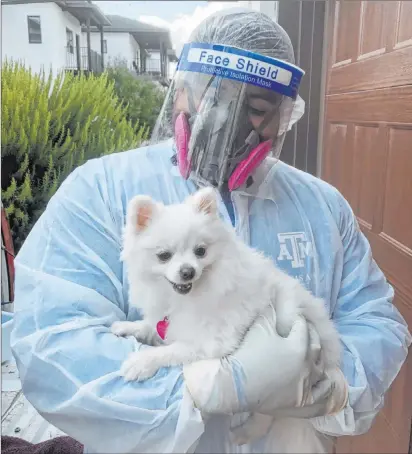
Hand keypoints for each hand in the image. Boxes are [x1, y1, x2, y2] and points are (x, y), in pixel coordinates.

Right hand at [183, 305, 314, 414]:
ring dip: (319, 358)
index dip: (297, 320)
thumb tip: (278, 301)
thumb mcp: (260, 326)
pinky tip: (328, 380)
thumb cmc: (247, 353)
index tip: (291, 317)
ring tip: (314, 353)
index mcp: (298, 346)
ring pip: (321, 369)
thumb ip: (272, 313)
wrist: (235, 384)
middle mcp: (307, 365)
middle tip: (303, 331)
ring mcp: (305, 385)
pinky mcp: (301, 402)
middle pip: (315, 346)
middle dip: (311, 335)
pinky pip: (321, 395)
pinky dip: (327, 386)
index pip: (302, 327)